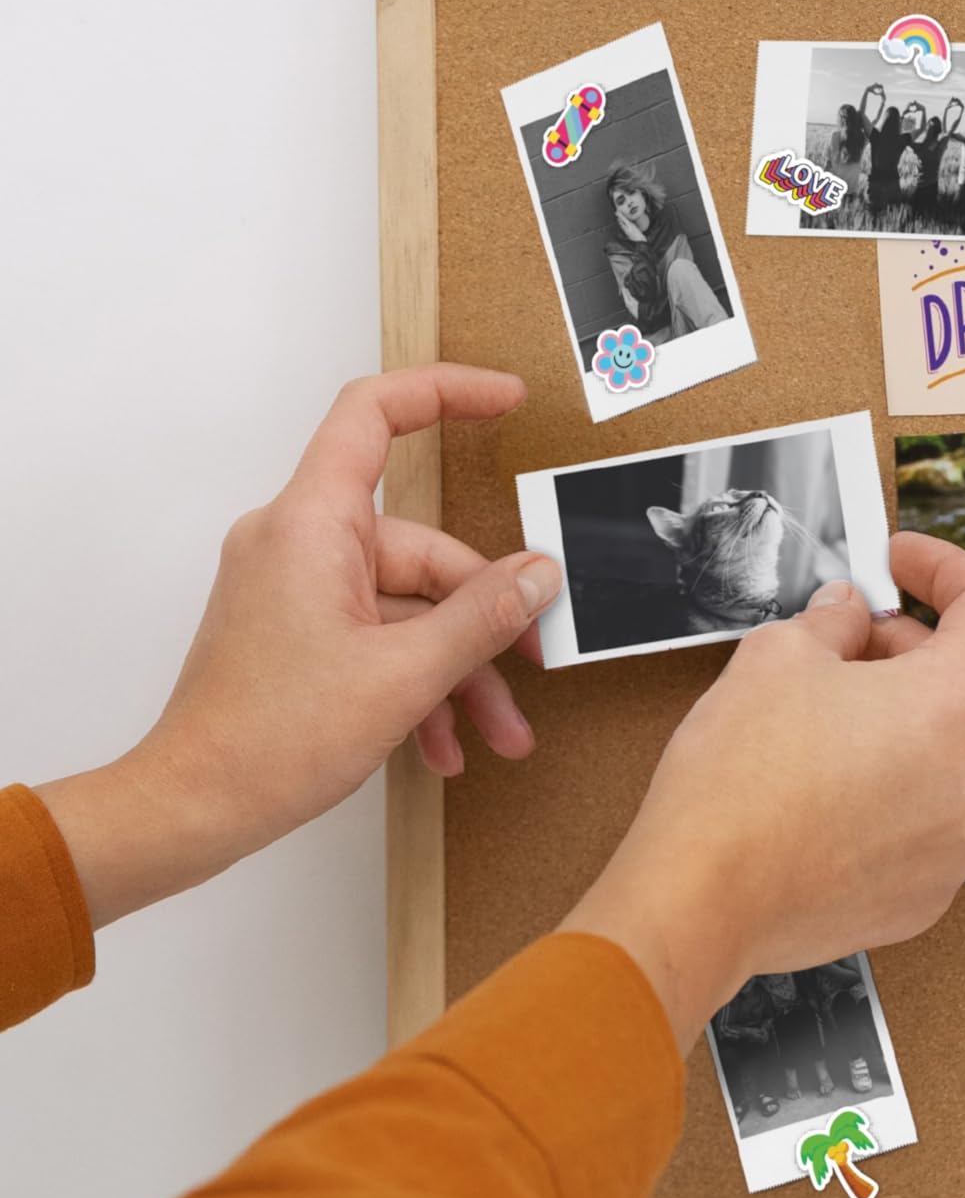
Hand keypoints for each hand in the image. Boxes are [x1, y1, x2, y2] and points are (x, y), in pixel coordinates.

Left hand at [38, 365, 551, 930]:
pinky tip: (445, 744)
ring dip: (460, 670)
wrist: (195, 804)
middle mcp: (297, 544)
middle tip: (532, 666)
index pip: (374, 416)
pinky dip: (420, 684)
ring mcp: (296, 589)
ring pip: (410, 606)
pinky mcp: (297, 631)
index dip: (445, 393)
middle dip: (484, 617)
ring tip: (497, 731)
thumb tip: (538, 576)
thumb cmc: (268, 740)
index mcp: (310, 526)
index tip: (505, 400)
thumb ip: (483, 617)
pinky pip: (380, 635)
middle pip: (423, 549)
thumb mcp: (405, 676)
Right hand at [562, 533, 964, 1038]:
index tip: (903, 566)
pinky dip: (892, 793)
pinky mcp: (929, 892)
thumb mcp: (776, 656)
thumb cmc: (739, 786)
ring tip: (823, 725)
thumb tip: (849, 613)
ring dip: (900, 726)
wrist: (704, 900)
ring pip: (946, 756)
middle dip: (907, 652)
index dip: (946, 570)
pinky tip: (829, 791)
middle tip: (842, 646)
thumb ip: (833, 619)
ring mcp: (959, 842)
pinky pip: (926, 820)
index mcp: (957, 703)